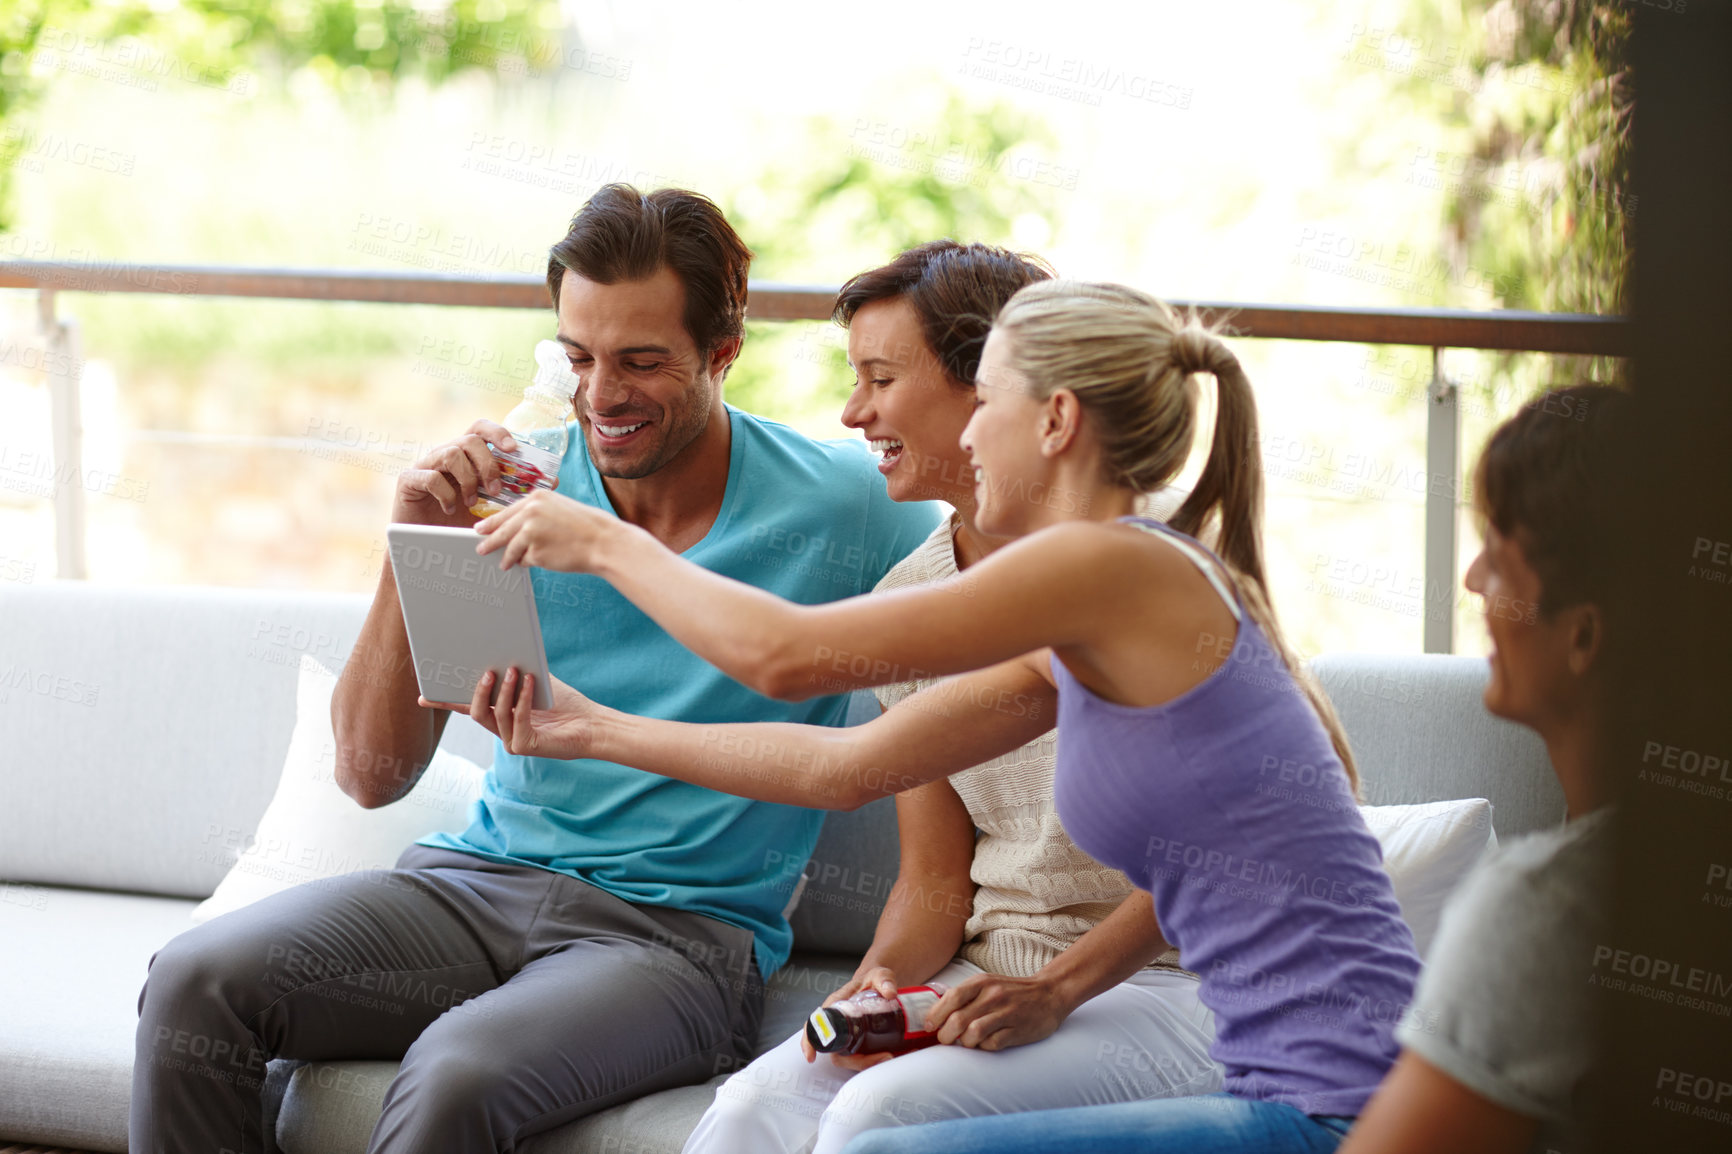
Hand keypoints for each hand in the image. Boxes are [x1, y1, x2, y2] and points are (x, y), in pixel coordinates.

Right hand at [393, 420, 556, 526]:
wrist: (425, 544)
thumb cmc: (460, 522)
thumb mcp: (492, 507)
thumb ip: (516, 492)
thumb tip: (552, 482)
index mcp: (465, 455)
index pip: (481, 429)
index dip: (498, 432)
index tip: (514, 448)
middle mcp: (445, 453)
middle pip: (469, 438)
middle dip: (488, 464)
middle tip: (496, 490)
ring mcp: (425, 464)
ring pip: (451, 453)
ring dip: (468, 479)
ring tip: (472, 502)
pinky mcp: (408, 480)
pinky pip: (430, 476)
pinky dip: (446, 493)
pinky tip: (451, 509)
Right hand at [420, 668, 601, 759]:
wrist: (590, 724)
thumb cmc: (564, 702)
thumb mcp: (537, 681)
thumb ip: (518, 670)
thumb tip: (500, 649)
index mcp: (498, 714)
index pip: (466, 707)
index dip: (444, 703)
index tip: (424, 695)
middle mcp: (500, 730)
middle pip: (476, 711)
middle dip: (476, 691)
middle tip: (484, 671)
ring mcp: (511, 740)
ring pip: (495, 715)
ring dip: (503, 691)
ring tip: (511, 670)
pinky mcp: (525, 746)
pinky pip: (518, 719)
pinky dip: (522, 698)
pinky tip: (529, 680)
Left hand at [474, 488, 617, 571]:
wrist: (603, 541)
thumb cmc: (586, 526)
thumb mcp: (559, 507)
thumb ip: (536, 513)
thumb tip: (515, 527)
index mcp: (537, 498)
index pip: (506, 511)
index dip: (491, 522)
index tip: (481, 528)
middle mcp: (530, 513)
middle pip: (501, 530)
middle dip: (489, 541)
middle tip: (481, 548)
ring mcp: (531, 533)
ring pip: (510, 548)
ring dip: (506, 558)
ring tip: (504, 564)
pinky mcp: (535, 553)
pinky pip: (525, 560)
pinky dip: (528, 562)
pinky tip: (538, 561)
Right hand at [802, 966, 899, 1070]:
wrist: (881, 985)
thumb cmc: (873, 980)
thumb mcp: (879, 975)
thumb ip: (884, 980)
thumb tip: (890, 992)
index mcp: (836, 1005)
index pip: (815, 1024)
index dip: (810, 1041)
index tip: (811, 1056)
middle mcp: (839, 1022)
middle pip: (835, 1050)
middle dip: (855, 1060)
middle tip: (880, 1056)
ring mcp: (849, 1033)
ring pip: (848, 1057)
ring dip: (865, 1062)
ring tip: (886, 1056)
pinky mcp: (858, 1040)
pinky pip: (857, 1056)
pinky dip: (869, 1062)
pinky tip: (883, 1059)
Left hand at [926, 972, 1074, 1051]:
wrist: (1049, 994)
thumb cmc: (1012, 992)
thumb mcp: (988, 984)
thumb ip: (965, 995)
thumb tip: (936, 1012)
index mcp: (982, 982)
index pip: (951, 998)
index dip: (935, 1015)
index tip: (928, 1026)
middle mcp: (993, 995)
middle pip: (958, 1020)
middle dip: (945, 1035)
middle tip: (945, 1040)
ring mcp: (1007, 1013)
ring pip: (973, 1033)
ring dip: (964, 1043)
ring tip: (966, 1043)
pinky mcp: (1018, 1030)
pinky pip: (992, 1044)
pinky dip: (984, 1047)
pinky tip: (985, 1043)